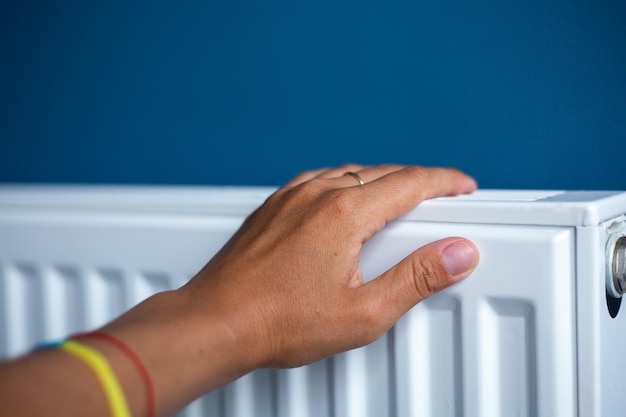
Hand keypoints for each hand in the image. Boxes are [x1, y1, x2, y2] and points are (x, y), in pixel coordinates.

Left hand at [183, 164, 478, 367]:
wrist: (217, 321)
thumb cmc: (279, 321)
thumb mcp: (363, 312)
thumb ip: (416, 278)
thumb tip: (457, 254)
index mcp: (344, 213)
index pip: (411, 182)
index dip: (445, 181)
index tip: (463, 185)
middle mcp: (317, 193)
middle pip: (383, 173)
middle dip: (419, 181)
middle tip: (441, 196)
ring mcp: (291, 196)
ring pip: (351, 172)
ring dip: (382, 181)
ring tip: (400, 200)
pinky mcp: (274, 205)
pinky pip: (322, 180)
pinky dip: (347, 184)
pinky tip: (348, 202)